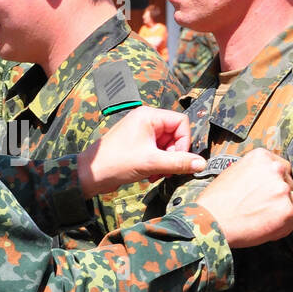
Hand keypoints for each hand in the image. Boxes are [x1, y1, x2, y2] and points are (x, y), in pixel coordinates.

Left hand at [78, 106, 205, 197]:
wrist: (91, 175)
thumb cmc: (116, 163)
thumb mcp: (151, 163)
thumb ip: (179, 163)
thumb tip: (202, 163)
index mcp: (149, 116)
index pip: (181, 122)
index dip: (184, 142)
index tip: (178, 159)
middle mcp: (145, 120)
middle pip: (175, 135)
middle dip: (173, 155)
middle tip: (165, 170)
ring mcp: (141, 132)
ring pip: (167, 145)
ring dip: (166, 162)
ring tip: (155, 174)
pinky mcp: (137, 144)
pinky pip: (157, 151)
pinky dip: (157, 164)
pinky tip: (149, 175)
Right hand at [195, 148, 292, 247]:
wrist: (211, 221)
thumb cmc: (216, 200)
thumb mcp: (233, 172)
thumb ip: (254, 172)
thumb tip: (264, 179)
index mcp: (262, 157)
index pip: (280, 166)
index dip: (275, 180)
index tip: (268, 190)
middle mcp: (276, 170)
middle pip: (288, 183)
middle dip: (278, 195)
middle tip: (262, 206)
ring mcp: (283, 190)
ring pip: (289, 202)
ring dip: (278, 211)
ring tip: (257, 218)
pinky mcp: (287, 211)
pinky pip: (289, 222)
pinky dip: (278, 228)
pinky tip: (260, 227)